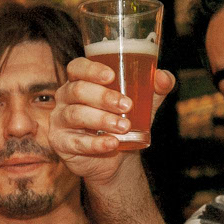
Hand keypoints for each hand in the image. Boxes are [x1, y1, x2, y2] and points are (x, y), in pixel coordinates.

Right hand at [49, 57, 175, 185]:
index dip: (91, 69)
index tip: (112, 76)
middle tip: (127, 105)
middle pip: (77, 90)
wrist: (117, 156)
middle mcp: (65, 97)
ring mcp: (59, 120)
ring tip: (125, 126)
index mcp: (80, 80)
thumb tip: (164, 78)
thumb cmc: (124, 118)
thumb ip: (155, 88)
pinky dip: (96, 143)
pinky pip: (76, 142)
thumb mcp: (143, 102)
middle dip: (103, 97)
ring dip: (102, 119)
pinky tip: (112, 143)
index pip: (77, 67)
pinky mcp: (60, 142)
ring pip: (76, 114)